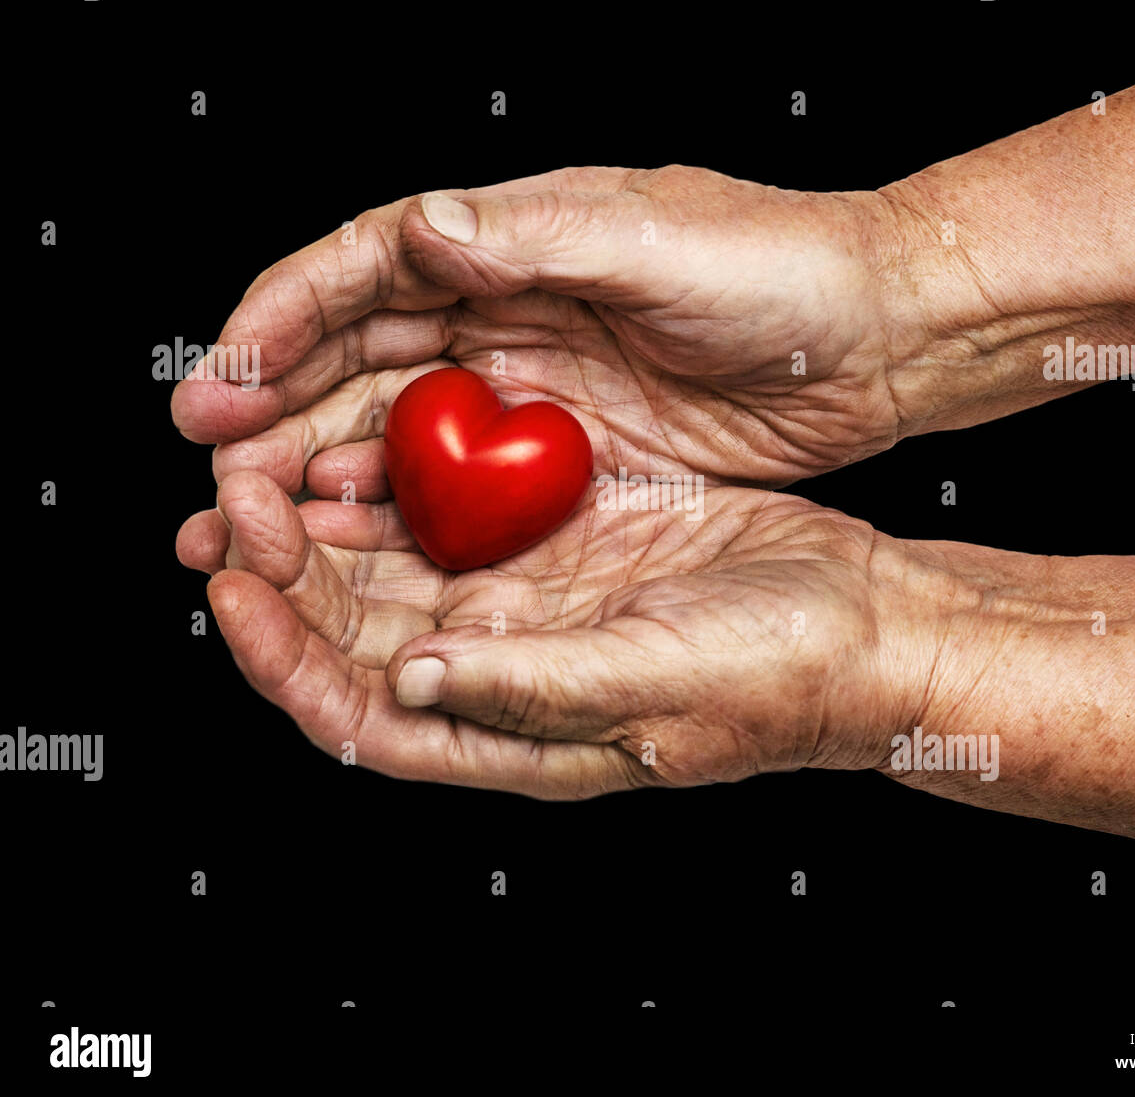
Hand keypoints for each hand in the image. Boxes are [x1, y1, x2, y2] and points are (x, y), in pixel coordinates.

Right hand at [170, 165, 933, 490]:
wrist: (876, 340)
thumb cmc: (788, 271)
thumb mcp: (660, 242)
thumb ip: (537, 238)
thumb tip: (423, 225)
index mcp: (516, 242)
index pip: (366, 271)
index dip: (282, 320)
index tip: (222, 375)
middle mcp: (509, 312)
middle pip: (359, 357)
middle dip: (276, 407)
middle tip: (215, 466)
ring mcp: (533, 388)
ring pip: (396, 426)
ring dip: (321, 467)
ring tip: (256, 514)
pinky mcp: (566, 454)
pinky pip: (460, 483)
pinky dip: (401, 509)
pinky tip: (356, 538)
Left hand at [176, 469, 937, 796]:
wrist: (863, 619)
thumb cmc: (780, 677)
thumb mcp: (654, 684)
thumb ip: (530, 687)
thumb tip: (412, 679)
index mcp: (513, 730)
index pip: (360, 715)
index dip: (283, 660)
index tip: (234, 591)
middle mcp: (508, 667)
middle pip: (357, 634)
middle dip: (286, 574)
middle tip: (238, 502)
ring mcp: (536, 600)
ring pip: (398, 567)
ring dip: (333, 524)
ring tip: (277, 464)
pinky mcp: (568, 540)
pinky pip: (466, 513)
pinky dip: (416, 482)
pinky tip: (382, 441)